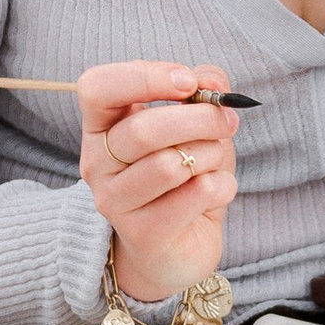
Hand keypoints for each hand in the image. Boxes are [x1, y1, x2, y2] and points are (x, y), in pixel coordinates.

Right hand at [76, 62, 239, 301]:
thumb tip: (213, 81)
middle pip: (142, 130)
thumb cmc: (184, 177)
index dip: (145, 77)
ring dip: (208, 155)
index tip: (188, 82)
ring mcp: (114, 201)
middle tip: (227, 120)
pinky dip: (221, 185)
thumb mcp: (195, 126)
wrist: (178, 247)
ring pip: (168, 165)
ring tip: (214, 161)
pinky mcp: (142, 234)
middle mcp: (96, 163)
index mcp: (101, 126)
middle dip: (199, 118)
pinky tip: (218, 189)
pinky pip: (193, 195)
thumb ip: (203, 91)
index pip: (97, 87)